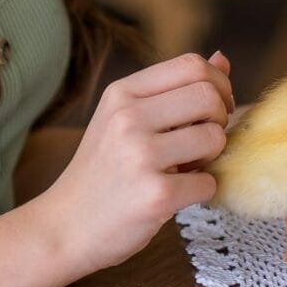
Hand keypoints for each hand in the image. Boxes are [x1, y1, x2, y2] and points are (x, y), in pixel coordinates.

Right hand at [27, 52, 232, 286]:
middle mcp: (128, 117)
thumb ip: (172, 90)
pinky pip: (209, 182)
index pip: (192, 65)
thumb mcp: (124, 119)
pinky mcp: (156, 194)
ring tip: (184, 170)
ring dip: (211, 158)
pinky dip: (201, 191)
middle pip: (209, 97)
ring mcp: (140, 155)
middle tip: (201, 144)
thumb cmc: (102, 172)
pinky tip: (175, 195)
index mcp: (122, 93)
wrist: (65, 227)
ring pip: (215, 138)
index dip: (217, 85)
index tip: (212, 111)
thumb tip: (222, 59)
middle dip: (219, 121)